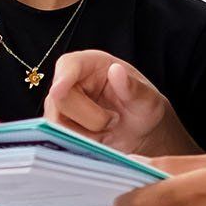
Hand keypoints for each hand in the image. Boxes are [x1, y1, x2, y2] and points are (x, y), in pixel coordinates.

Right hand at [43, 50, 186, 153]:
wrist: (139, 133)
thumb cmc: (142, 109)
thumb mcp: (148, 99)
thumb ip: (134, 87)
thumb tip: (116, 71)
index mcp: (91, 64)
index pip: (68, 65)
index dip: (62, 77)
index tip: (59, 92)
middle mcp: (72, 82)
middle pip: (60, 99)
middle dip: (91, 116)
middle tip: (114, 118)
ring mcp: (62, 105)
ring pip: (58, 121)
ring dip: (88, 131)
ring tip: (108, 126)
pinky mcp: (60, 126)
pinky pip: (60, 137)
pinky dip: (81, 141)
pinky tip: (98, 137)